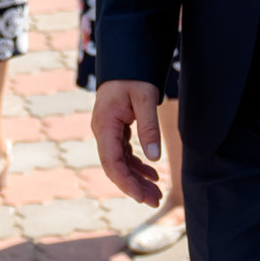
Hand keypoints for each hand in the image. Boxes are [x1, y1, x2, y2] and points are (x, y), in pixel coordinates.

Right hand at [92, 80, 164, 203]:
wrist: (126, 59)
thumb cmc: (135, 76)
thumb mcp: (145, 98)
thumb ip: (149, 127)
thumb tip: (154, 158)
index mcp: (105, 124)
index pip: (111, 162)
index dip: (125, 182)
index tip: (141, 197)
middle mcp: (103, 131)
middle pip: (115, 167)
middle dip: (133, 186)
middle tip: (155, 201)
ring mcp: (108, 132)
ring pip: (120, 163)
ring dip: (137, 179)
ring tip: (156, 194)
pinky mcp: (116, 130)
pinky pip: (124, 154)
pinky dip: (137, 166)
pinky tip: (152, 175)